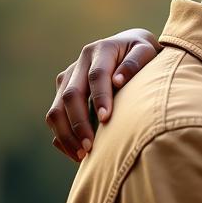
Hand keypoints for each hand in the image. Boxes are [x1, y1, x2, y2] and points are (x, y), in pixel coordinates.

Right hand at [45, 28, 160, 160]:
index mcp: (101, 50)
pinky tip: (76, 154)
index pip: (97, 75)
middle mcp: (80, 63)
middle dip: (79, 123)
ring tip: (82, 156)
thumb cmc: (142, 52)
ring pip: (56, 108)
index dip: (101, 97)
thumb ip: (135, 62)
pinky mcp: (63, 91)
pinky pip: (55, 117)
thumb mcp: (146, 50)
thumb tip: (118, 80)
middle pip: (71, 95)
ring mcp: (68, 78)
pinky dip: (62, 137)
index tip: (107, 119)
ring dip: (66, 134)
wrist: (127, 46)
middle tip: (90, 147)